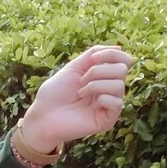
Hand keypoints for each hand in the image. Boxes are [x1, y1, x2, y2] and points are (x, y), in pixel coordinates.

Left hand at [20, 45, 134, 153]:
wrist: (43, 116)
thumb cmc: (55, 93)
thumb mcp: (74, 67)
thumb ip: (93, 55)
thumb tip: (118, 47)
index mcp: (103, 77)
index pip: (123, 60)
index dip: (111, 54)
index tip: (92, 58)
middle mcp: (109, 90)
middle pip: (122, 69)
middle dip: (99, 70)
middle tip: (82, 80)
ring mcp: (109, 105)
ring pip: (119, 85)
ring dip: (96, 85)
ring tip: (81, 92)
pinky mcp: (108, 120)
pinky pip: (117, 102)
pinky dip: (101, 98)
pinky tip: (87, 105)